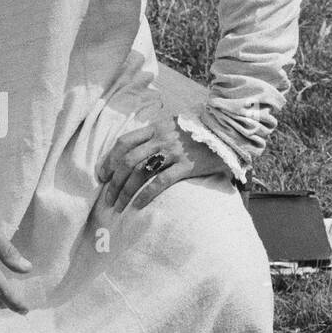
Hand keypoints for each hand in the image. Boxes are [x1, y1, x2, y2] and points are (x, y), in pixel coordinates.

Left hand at [98, 111, 232, 212]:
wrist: (229, 130)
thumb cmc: (201, 131)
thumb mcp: (176, 125)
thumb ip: (158, 135)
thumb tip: (141, 152)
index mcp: (156, 127)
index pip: (124, 142)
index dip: (109, 159)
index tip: (102, 175)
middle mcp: (161, 138)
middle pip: (127, 160)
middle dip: (113, 181)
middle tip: (108, 198)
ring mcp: (173, 151)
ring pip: (140, 172)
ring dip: (125, 191)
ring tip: (119, 206)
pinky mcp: (187, 165)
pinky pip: (160, 182)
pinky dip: (146, 195)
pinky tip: (139, 206)